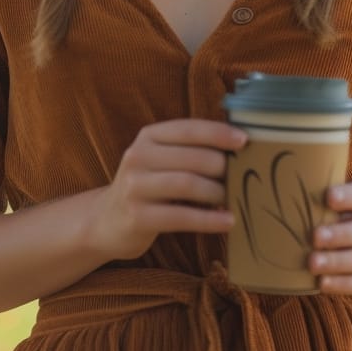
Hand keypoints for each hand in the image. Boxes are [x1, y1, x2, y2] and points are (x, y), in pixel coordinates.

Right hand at [94, 119, 247, 262]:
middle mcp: (138, 156)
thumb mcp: (160, 160)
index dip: (218, 133)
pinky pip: (181, 216)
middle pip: (192, 158)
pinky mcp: (137, 216)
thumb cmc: (148, 187)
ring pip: (188, 184)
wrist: (107, 221)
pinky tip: (228, 222)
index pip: (188, 129)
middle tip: (243, 178)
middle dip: (223, 168)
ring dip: (218, 192)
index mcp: (148, 136)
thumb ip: (189, 151)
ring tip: (235, 199)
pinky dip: (209, 219)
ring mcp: (135, 186)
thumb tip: (238, 148)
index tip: (245, 141)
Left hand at [309, 182, 351, 295]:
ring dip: (338, 262)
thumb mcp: (346, 203)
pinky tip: (322, 283)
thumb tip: (293, 198)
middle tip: (315, 237)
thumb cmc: (351, 215)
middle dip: (340, 235)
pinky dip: (343, 284)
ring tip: (313, 264)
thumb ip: (328, 202)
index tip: (328, 197)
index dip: (349, 197)